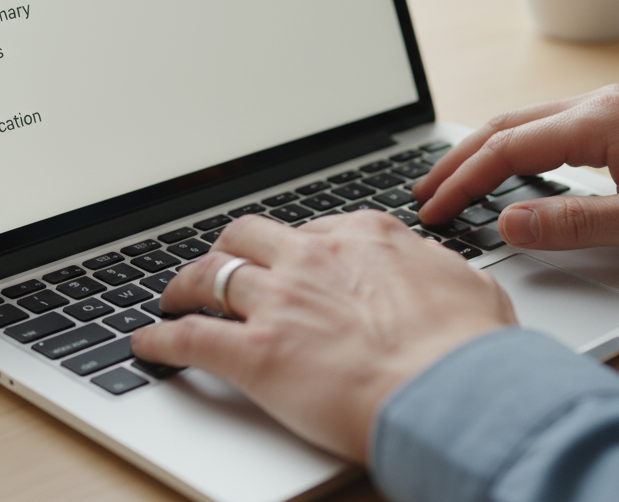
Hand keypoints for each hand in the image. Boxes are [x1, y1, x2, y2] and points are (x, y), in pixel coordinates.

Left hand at [129, 211, 515, 462]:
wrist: (451, 390)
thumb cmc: (469, 348)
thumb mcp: (470, 287)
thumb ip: (441, 273)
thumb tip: (444, 275)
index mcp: (365, 237)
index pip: (312, 228)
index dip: (293, 246)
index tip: (288, 259)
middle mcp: (314, 258)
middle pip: (248, 236)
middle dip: (229, 249)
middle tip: (221, 264)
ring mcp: (280, 302)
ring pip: (209, 276)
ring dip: (184, 286)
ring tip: (173, 297)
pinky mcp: (255, 354)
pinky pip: (190, 338)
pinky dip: (161, 340)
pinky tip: (149, 344)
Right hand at [412, 84, 618, 255]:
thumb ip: (573, 224)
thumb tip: (509, 224)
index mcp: (599, 122)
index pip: (506, 149)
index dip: (463, 182)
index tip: (435, 211)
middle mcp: (600, 103)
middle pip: (505, 126)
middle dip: (457, 160)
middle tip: (424, 195)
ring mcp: (614, 106)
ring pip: (527, 123)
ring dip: (485, 152)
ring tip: (454, 182)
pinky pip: (553, 127)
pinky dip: (518, 148)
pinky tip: (511, 169)